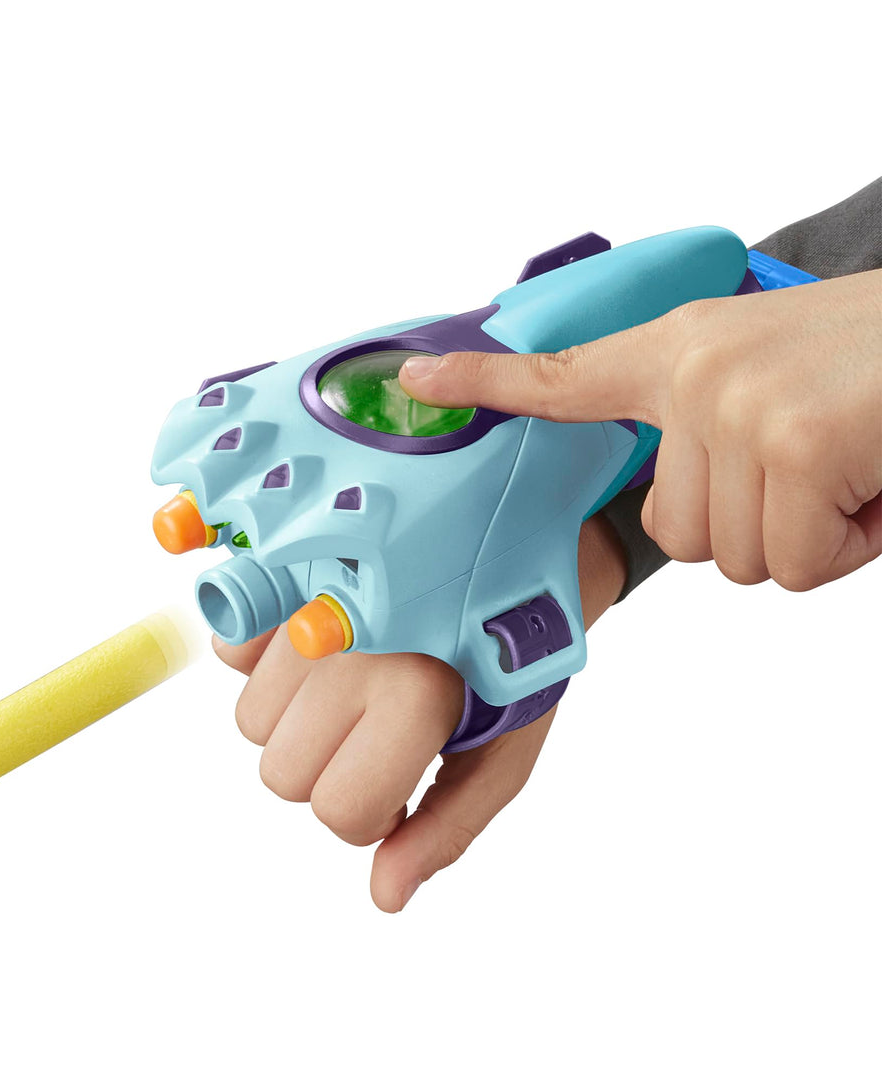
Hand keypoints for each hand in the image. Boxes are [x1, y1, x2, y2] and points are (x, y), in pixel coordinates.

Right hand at [213, 515, 626, 911]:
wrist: (518, 535)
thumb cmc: (515, 652)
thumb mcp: (506, 746)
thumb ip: (446, 826)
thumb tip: (384, 897)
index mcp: (416, 694)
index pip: (338, 809)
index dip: (371, 812)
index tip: (402, 776)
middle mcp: (351, 647)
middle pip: (280, 773)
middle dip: (326, 769)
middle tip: (373, 728)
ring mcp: (308, 601)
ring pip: (250, 720)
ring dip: (295, 718)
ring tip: (354, 677)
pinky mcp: (283, 567)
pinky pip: (231, 650)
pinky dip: (265, 660)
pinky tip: (319, 639)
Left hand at [399, 270, 881, 590]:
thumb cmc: (876, 370)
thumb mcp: (771, 382)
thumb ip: (703, 433)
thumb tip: (673, 513)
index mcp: (683, 352)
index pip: (564, 375)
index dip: (487, 384)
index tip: (415, 384)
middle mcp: (696, 371)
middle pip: (678, 531)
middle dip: (756, 524)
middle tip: (821, 468)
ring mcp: (738, 404)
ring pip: (738, 556)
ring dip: (808, 535)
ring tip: (856, 466)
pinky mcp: (796, 443)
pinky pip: (795, 565)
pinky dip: (850, 547)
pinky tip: (878, 484)